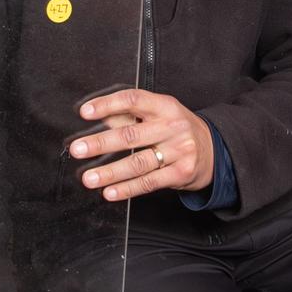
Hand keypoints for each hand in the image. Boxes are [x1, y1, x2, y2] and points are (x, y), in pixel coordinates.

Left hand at [68, 88, 214, 200]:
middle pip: (131, 134)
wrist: (213, 150)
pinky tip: (110, 192)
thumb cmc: (175, 129)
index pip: (132, 99)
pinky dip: (127, 189)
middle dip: (100, 143)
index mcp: (164, 106)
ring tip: (89, 178)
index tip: (84, 112)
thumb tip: (98, 117)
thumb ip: (130, 115)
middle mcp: (172, 126)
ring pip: (138, 163)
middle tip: (77, 149)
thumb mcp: (159, 113)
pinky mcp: (181, 173)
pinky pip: (149, 182)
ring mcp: (178, 151)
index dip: (107, 104)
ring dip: (110, 172)